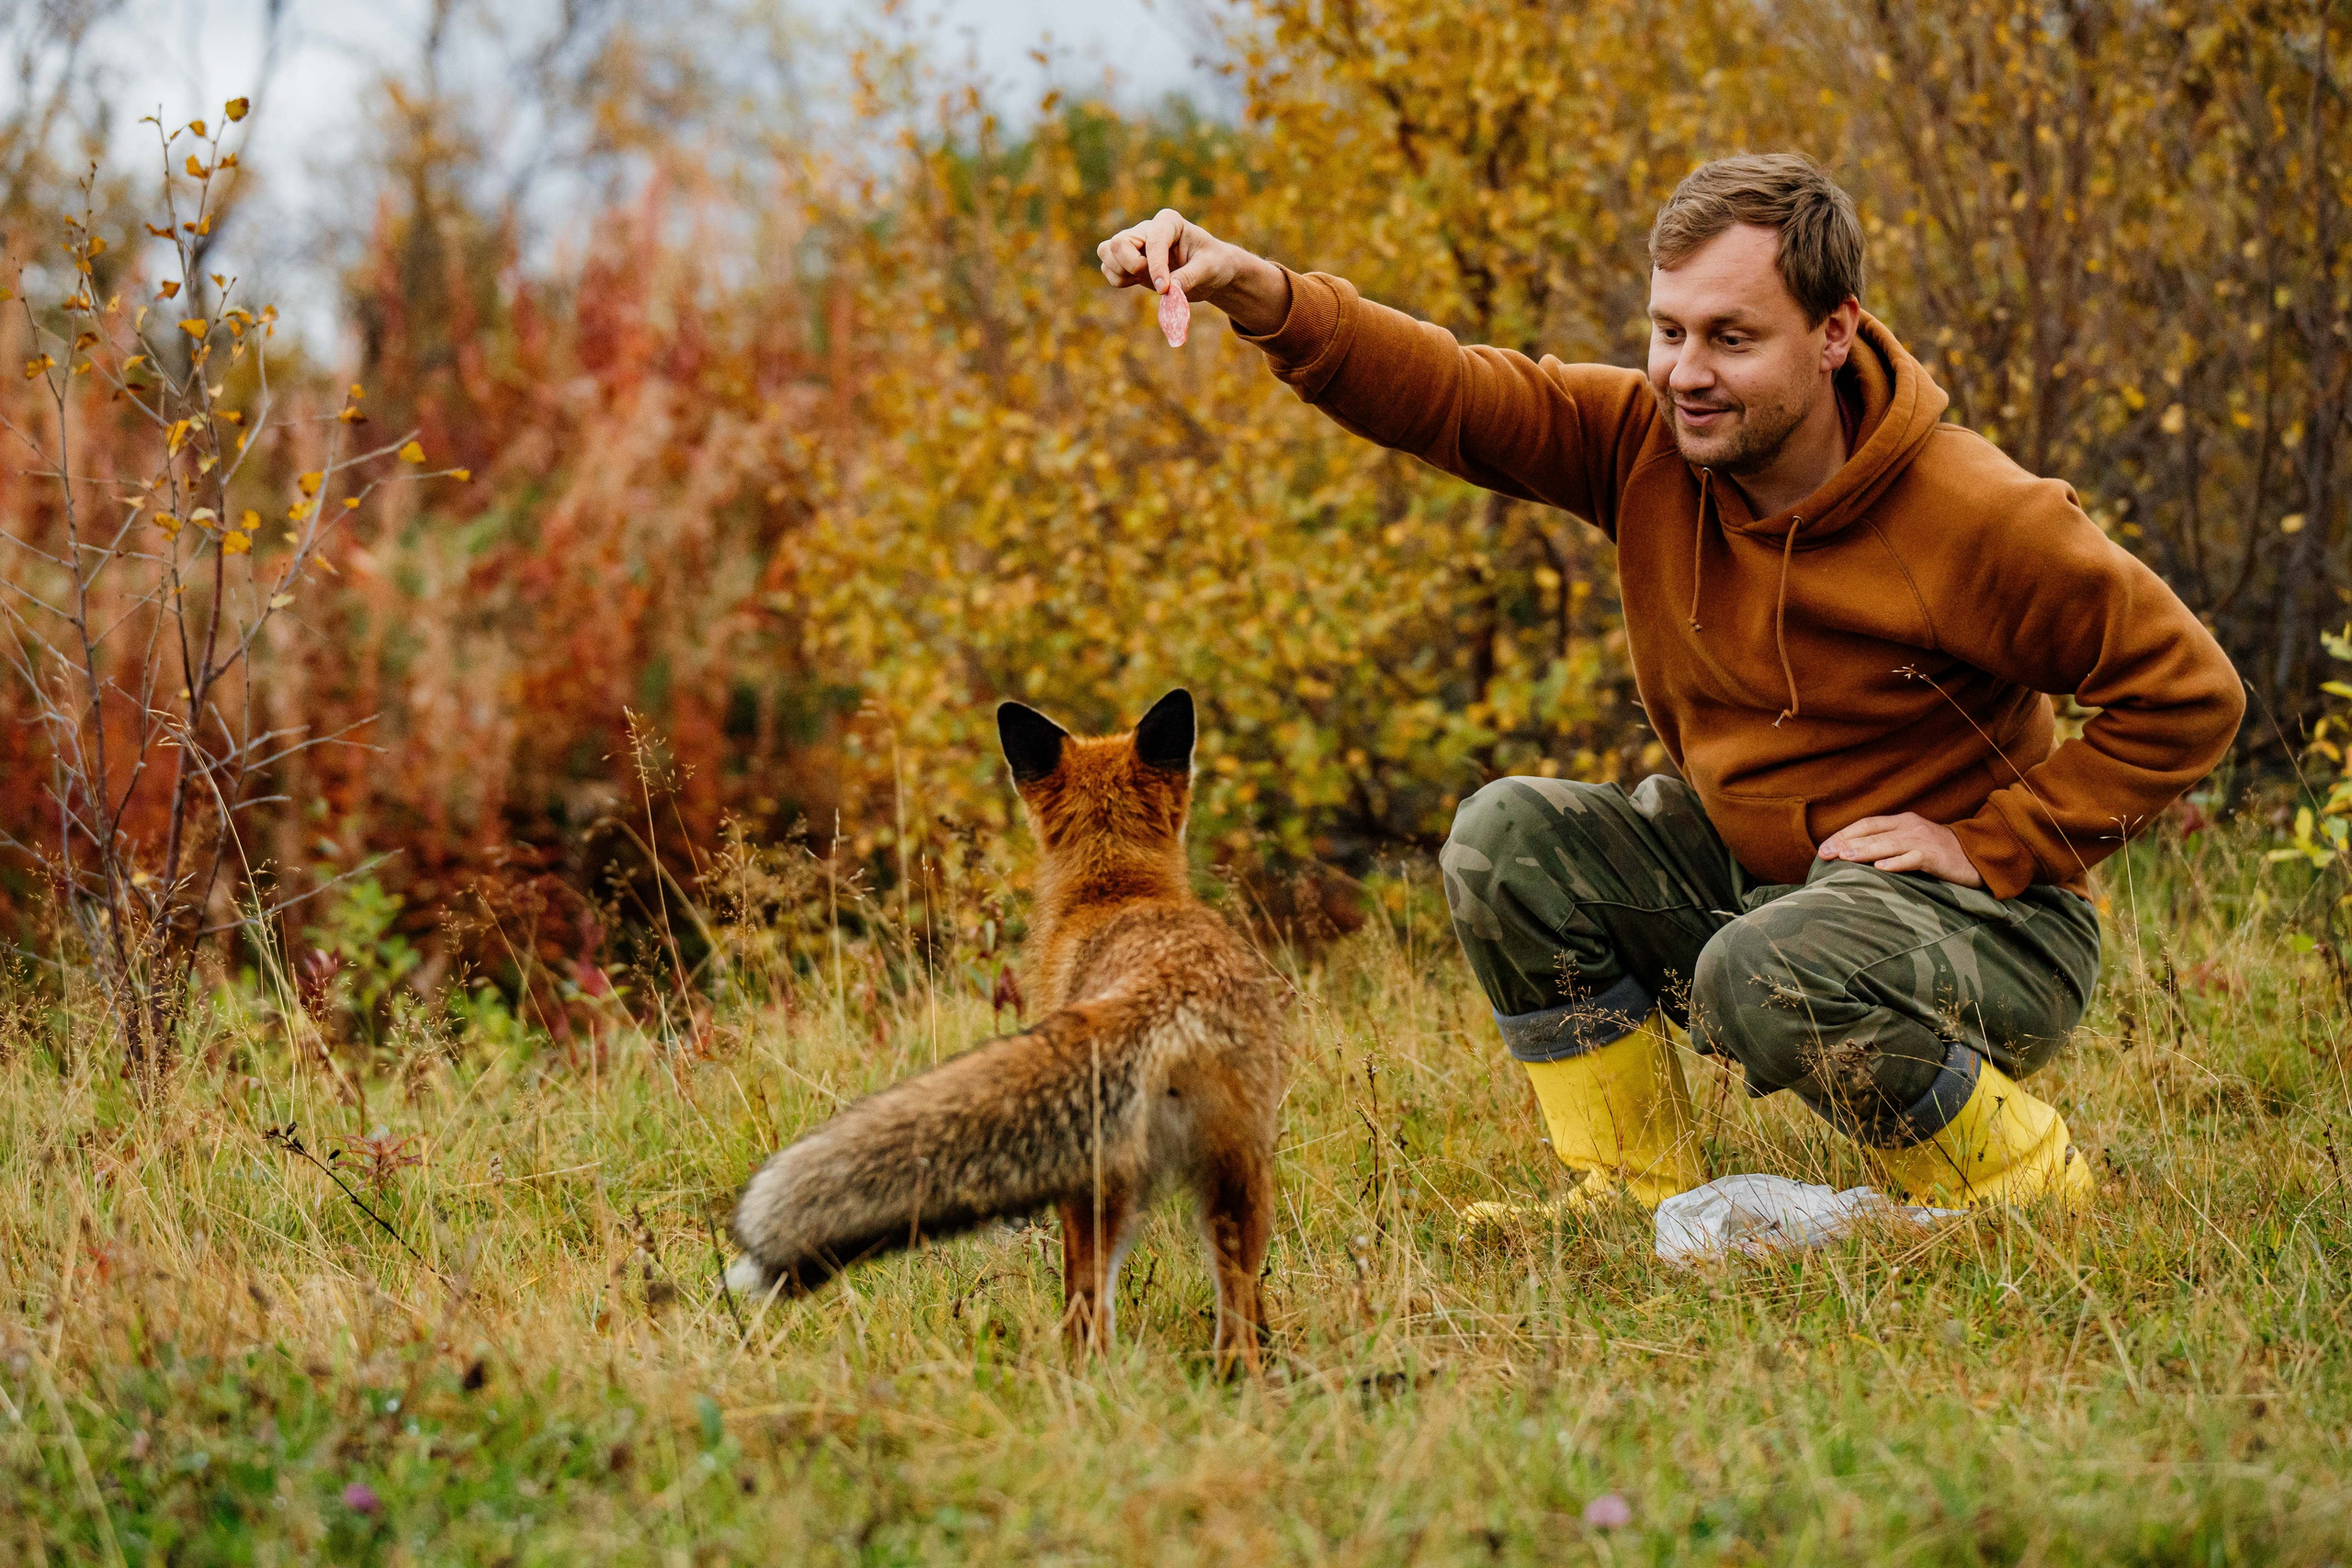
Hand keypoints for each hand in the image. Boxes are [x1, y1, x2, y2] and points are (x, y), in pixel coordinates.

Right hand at [1096, 208, 1290, 334]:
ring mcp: (1135, 244)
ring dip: (1120, 272)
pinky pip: (1108, 269)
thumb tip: (1171, 291)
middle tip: (1153, 279)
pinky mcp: (1129, 262)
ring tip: (1142, 280)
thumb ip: (1191, 277)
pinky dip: (1118, 280)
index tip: (1165, 288)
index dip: (1156, 266)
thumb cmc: (1214, 263)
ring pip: (1106, 252)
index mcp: (1169, 222)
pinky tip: (1138, 282)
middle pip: (1118, 243)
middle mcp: (1147, 229)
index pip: (1153, 240)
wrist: (1210, 273)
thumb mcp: (1210, 268)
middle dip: (1130, 265)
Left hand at [1816, 813, 1984, 887]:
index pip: (1866, 824)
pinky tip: (1882, 869)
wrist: (1979, 855)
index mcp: (1902, 821)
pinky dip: (1897, 863)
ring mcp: (1923, 840)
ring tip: (1845, 858)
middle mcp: (1910, 827)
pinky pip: (1914, 859)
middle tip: (1825, 854)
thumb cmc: (1940, 852)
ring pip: (1889, 844)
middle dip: (1846, 843)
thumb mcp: (1912, 841)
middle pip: (1872, 833)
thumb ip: (1888, 843)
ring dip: (1865, 851)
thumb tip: (1853, 855)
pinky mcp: (1936, 856)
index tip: (1823, 848)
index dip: (1843, 834)